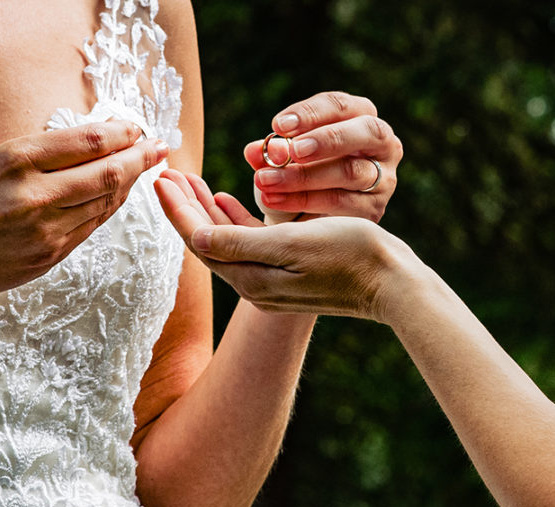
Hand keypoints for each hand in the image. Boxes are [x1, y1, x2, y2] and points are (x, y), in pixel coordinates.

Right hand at [0, 120, 167, 299]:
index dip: (122, 135)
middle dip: (140, 160)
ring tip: (142, 170)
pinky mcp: (48, 257)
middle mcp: (34, 195)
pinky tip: (115, 197)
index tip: (138, 128)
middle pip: (107, 174)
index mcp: (16, 160)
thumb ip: (42, 154)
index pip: (88, 142)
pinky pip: (89, 228)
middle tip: (160, 148)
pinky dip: (107, 209)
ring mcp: (44, 230)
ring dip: (128, 186)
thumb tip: (96, 141)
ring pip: (103, 204)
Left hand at [154, 172, 417, 321]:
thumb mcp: (292, 243)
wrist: (393, 284)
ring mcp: (271, 283)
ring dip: (206, 211)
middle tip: (168, 174)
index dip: (178, 208)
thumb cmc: (350, 254)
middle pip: (207, 241)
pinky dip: (234, 220)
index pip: (200, 240)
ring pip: (225, 242)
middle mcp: (255, 285)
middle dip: (186, 207)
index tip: (161, 177)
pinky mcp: (288, 276)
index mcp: (252, 277)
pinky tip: (228, 199)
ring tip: (190, 182)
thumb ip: (240, 242)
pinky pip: (249, 245)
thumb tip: (193, 239)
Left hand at [245, 91, 402, 222]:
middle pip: (366, 132)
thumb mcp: (286, 159)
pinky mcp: (375, 208)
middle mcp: (384, 144)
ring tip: (267, 180)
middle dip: (327, 139)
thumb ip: (272, 152)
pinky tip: (275, 200)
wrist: (314, 219)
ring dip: (305, 176)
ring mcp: (384, 178)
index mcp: (362, 117)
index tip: (278, 126)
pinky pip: (342, 202)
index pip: (341, 105)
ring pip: (350, 171)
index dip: (311, 113)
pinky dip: (305, 200)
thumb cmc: (303, 175)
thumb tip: (253, 150)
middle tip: (293, 150)